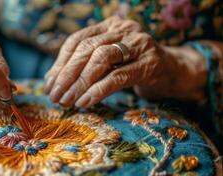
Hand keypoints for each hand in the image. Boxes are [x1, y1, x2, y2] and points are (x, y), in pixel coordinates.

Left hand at [45, 17, 205, 107]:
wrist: (173, 72)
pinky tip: (84, 103)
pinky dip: (98, 90)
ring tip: (67, 101)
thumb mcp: (107, 63)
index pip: (77, 40)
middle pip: (86, 49)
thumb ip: (83, 66)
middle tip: (55, 96)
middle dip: (66, 75)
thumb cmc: (133, 68)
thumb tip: (51, 81)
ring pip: (100, 59)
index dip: (60, 62)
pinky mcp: (149, 63)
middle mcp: (122, 30)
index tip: (49, 83)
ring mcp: (138, 44)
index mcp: (108, 26)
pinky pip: (118, 77)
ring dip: (79, 82)